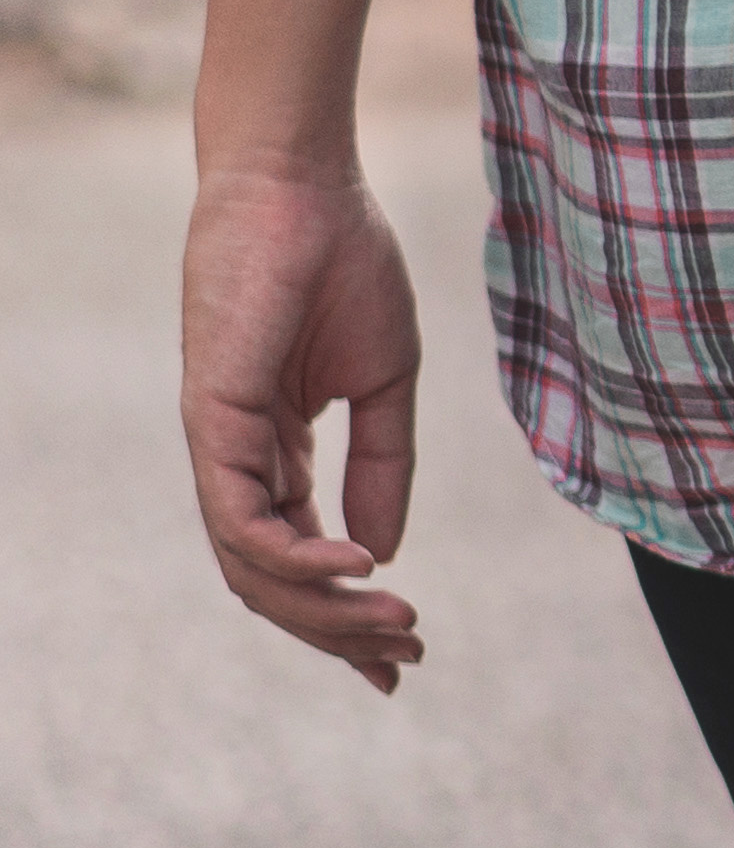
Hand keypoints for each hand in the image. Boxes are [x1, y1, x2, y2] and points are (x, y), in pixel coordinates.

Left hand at [180, 160, 429, 690]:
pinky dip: (296, 555)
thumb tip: (381, 555)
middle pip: (273, 582)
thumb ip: (383, 465)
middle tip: (406, 657)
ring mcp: (219, 448)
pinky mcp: (212, 423)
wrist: (303, 189)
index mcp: (275, 453)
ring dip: (323, 607)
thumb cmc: (344, 267)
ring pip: (253, 567)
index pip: (299, 556)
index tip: (407, 653)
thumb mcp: (385, 382)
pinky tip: (355, 563)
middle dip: (339, 632)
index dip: (349, 614)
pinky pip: (243, 519)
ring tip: (395, 619)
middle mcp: (237, 463)